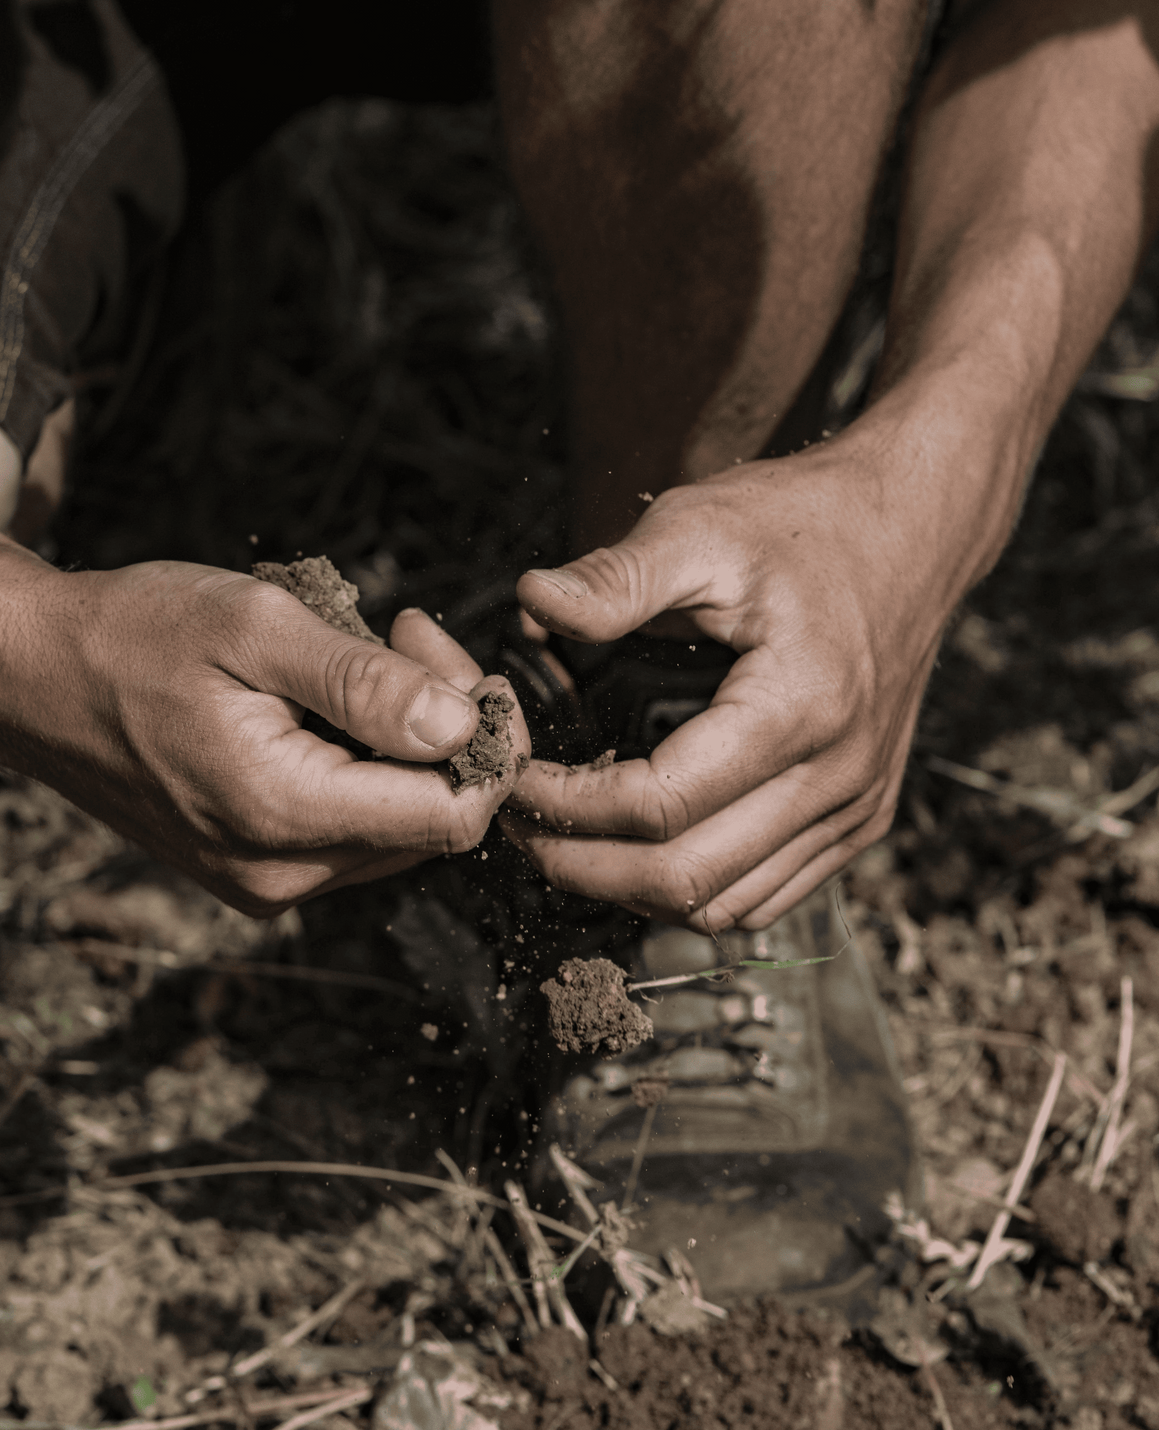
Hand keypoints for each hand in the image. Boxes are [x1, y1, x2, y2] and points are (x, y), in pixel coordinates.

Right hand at [0, 564, 527, 915]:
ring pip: (397, 826)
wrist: (29, 677)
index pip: (455, 815)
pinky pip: (350, 827)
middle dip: (446, 726)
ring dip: (406, 743)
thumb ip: (363, 684)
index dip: (484, 733)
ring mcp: (265, 881)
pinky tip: (325, 699)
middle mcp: (282, 874)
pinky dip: (363, 763)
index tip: (437, 649)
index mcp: (285, 815)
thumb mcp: (254, 627)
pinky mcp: (252, 870)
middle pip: (434, 822)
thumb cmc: (134, 634)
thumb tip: (462, 726)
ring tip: (361, 653)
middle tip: (401, 633)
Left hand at [501, 436, 972, 928]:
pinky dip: (691, 891)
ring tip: (565, 839)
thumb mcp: (702, 525)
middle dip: (581, 864)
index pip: (657, 806)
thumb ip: (616, 576)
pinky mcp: (859, 819)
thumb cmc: (807, 522)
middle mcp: (836, 777)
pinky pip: (765, 896)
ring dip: (630, 891)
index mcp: (798, 708)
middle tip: (516, 822)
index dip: (567, 805)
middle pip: (684, 880)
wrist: (916, 529)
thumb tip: (531, 603)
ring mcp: (854, 808)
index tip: (512, 774)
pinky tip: (638, 847)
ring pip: (724, 907)